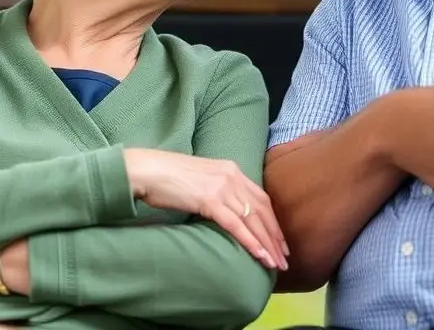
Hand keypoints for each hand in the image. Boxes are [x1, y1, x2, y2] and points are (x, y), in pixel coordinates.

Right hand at [124, 148, 288, 270]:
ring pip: (253, 219)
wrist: (148, 169)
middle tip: (285, 257)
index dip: (273, 221)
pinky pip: (236, 224)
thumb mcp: (202, 179)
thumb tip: (228, 211)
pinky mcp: (210, 199)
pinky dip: (250, 241)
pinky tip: (260, 255)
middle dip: (275, 236)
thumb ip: (218, 190)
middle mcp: (231, 176)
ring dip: (267, 243)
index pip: (261, 197)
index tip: (280, 240)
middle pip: (262, 209)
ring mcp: (222, 187)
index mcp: (231, 169)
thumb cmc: (169, 177)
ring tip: (276, 263)